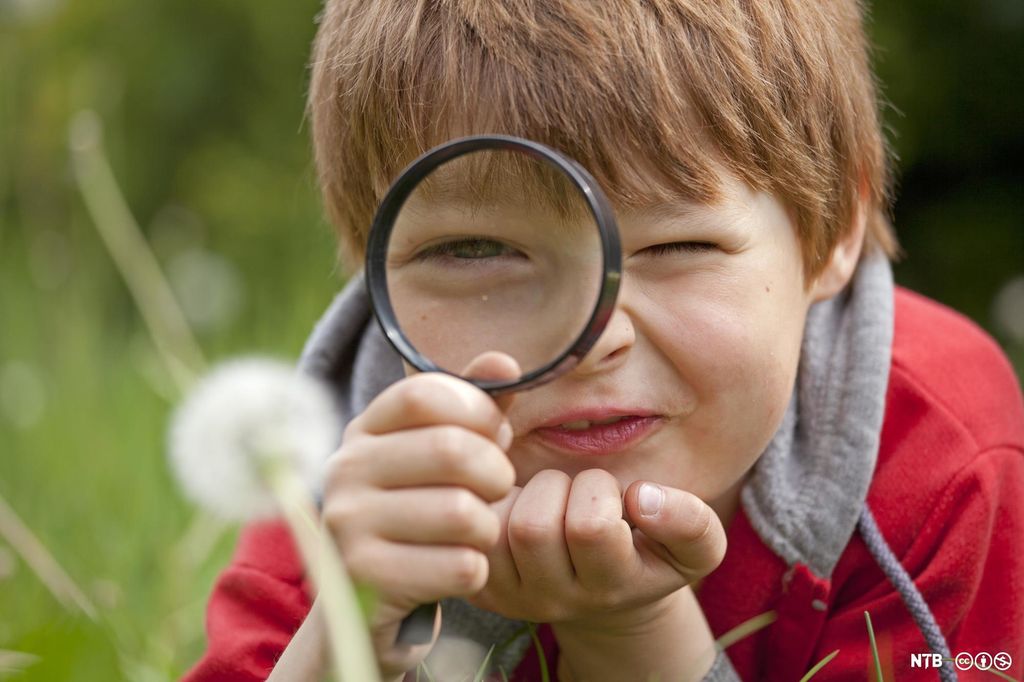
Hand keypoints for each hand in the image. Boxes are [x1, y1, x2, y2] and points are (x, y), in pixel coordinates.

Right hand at [320, 353, 518, 677]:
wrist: (371, 601)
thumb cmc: (420, 511)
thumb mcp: (441, 453)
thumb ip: (476, 406)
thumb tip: (506, 364)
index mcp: (364, 428)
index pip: (426, 393)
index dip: (478, 412)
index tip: (493, 435)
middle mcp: (344, 469)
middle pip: (452, 450)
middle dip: (496, 474)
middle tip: (495, 490)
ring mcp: (348, 524)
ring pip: (463, 514)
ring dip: (488, 528)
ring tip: (474, 532)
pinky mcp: (366, 579)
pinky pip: (461, 567)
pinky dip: (476, 570)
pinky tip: (455, 567)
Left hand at [471, 468, 726, 678]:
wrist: (607, 598)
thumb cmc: (649, 554)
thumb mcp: (693, 546)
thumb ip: (691, 522)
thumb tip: (643, 497)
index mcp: (613, 588)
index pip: (590, 528)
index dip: (603, 491)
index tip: (623, 494)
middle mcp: (558, 602)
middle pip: (534, 527)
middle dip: (559, 486)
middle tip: (580, 491)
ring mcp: (514, 597)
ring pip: (500, 527)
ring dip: (526, 494)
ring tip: (553, 498)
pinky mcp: (483, 586)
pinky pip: (475, 531)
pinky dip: (496, 505)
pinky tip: (523, 506)